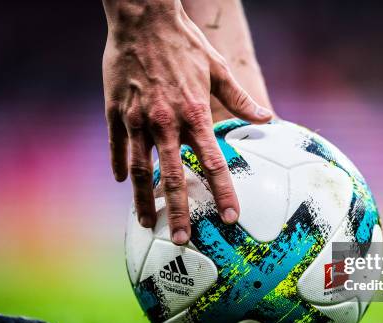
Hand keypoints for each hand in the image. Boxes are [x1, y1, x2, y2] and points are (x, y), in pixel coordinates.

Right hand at [102, 0, 271, 243]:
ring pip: (140, 169)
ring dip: (143, 199)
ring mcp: (137, 119)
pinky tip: (123, 182)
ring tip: (146, 223)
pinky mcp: (115, 111)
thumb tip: (267, 118)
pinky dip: (121, 165)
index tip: (229, 217)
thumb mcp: (218, 68)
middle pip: (173, 177)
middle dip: (178, 211)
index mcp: (195, 115)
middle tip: (182, 239)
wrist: (143, 19)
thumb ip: (241, 99)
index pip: (213, 163)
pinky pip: (118, 146)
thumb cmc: (185, 44)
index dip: (222, 192)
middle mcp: (166, 123)